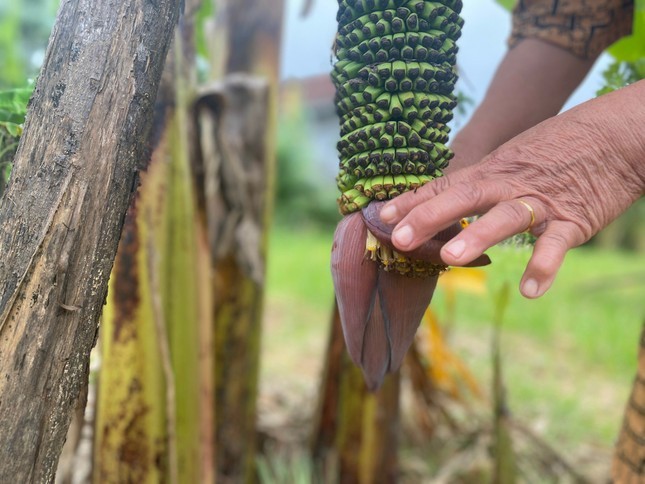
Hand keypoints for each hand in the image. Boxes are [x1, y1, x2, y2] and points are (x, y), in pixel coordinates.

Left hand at [380, 81, 644, 297]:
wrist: (618, 135)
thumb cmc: (559, 149)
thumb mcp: (512, 159)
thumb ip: (482, 181)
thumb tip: (447, 200)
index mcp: (492, 170)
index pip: (446, 185)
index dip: (413, 200)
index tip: (381, 215)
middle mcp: (510, 183)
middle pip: (465, 196)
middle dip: (430, 217)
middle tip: (400, 239)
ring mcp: (541, 201)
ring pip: (506, 217)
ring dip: (478, 236)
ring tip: (452, 259)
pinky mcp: (575, 218)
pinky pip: (557, 243)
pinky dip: (544, 265)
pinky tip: (530, 291)